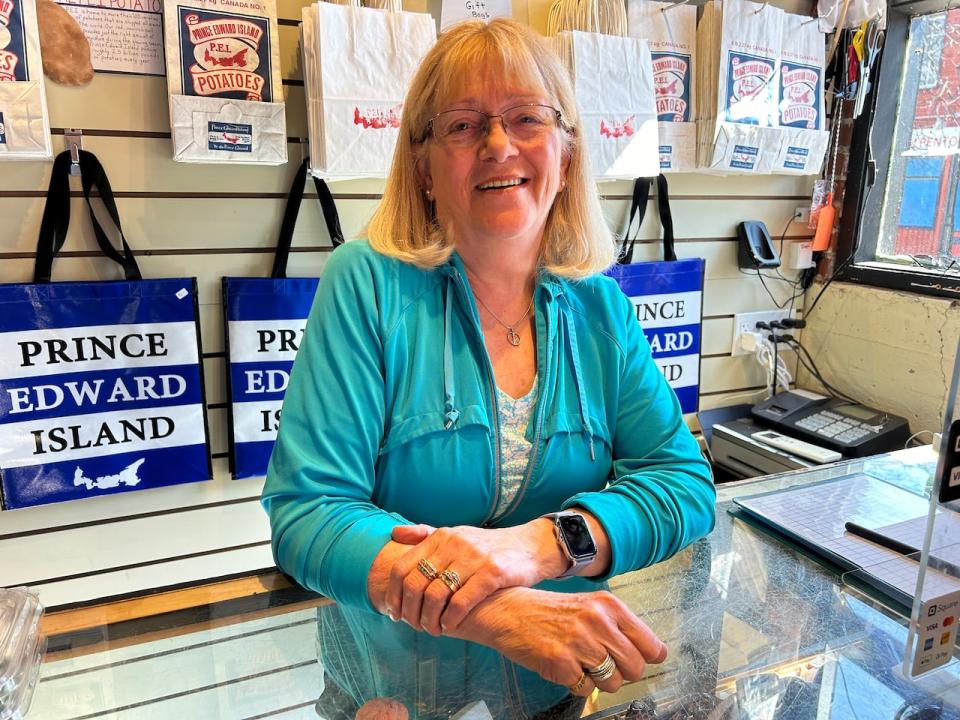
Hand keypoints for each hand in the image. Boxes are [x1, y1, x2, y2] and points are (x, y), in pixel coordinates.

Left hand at [386, 521, 565, 634]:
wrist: (531, 546)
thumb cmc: (488, 547)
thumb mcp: (457, 534)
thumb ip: (426, 534)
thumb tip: (394, 534)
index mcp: (441, 536)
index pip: (402, 567)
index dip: (393, 594)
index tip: (394, 613)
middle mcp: (454, 544)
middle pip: (415, 584)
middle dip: (409, 611)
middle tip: (412, 626)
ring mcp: (473, 558)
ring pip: (435, 595)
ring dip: (429, 619)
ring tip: (432, 630)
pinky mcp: (492, 573)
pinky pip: (461, 602)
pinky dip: (450, 619)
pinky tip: (449, 627)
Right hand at [463, 587, 667, 695]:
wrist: (508, 611)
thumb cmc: (548, 611)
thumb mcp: (588, 607)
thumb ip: (617, 626)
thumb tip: (649, 653)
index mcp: (608, 606)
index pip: (651, 644)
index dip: (648, 658)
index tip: (642, 660)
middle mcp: (598, 622)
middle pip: (636, 667)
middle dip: (623, 673)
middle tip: (605, 664)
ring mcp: (580, 643)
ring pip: (614, 682)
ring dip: (599, 680)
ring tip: (581, 663)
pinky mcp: (561, 663)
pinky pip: (586, 689)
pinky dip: (577, 683)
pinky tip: (564, 665)